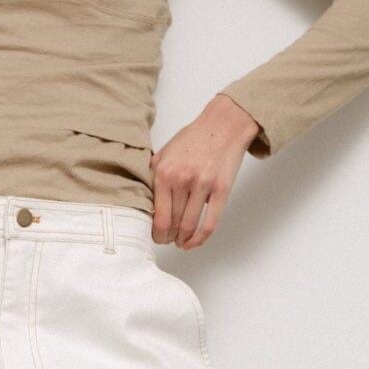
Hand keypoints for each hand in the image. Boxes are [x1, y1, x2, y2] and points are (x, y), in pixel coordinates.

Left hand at [150, 95, 259, 249]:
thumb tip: (146, 204)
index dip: (157, 233)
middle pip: (173, 224)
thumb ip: (154, 176)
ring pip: (189, 226)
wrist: (223, 125)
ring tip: (180, 242)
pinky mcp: (221, 190)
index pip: (158, 216)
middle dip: (169, 238)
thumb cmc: (194, 139)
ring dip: (183, 240)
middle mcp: (182, 180)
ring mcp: (203, 186)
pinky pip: (209, 224)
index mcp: (164, 173)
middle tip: (169, 240)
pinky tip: (193, 243)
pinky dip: (200, 239)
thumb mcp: (165, 153)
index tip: (157, 237)